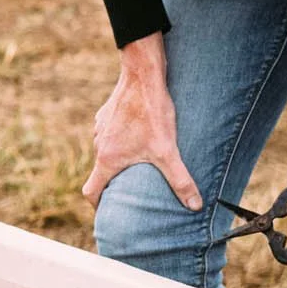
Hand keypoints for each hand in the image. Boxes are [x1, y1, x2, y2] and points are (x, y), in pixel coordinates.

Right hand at [84, 34, 203, 210]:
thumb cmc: (152, 112)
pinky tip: (140, 136)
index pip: (91, 191)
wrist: (142, 75)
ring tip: (140, 163)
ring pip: (106, 151)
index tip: (107, 212)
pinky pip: (110, 134)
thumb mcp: (168, 150)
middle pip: (100, 171)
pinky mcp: (106, 115)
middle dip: (114, 183)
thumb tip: (195, 206)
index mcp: (108, 159)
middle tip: (132, 190)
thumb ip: (180, 180)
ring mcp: (100, 128)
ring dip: (118, 160)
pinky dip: (121, 141)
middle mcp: (99, 145)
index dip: (97, 206)